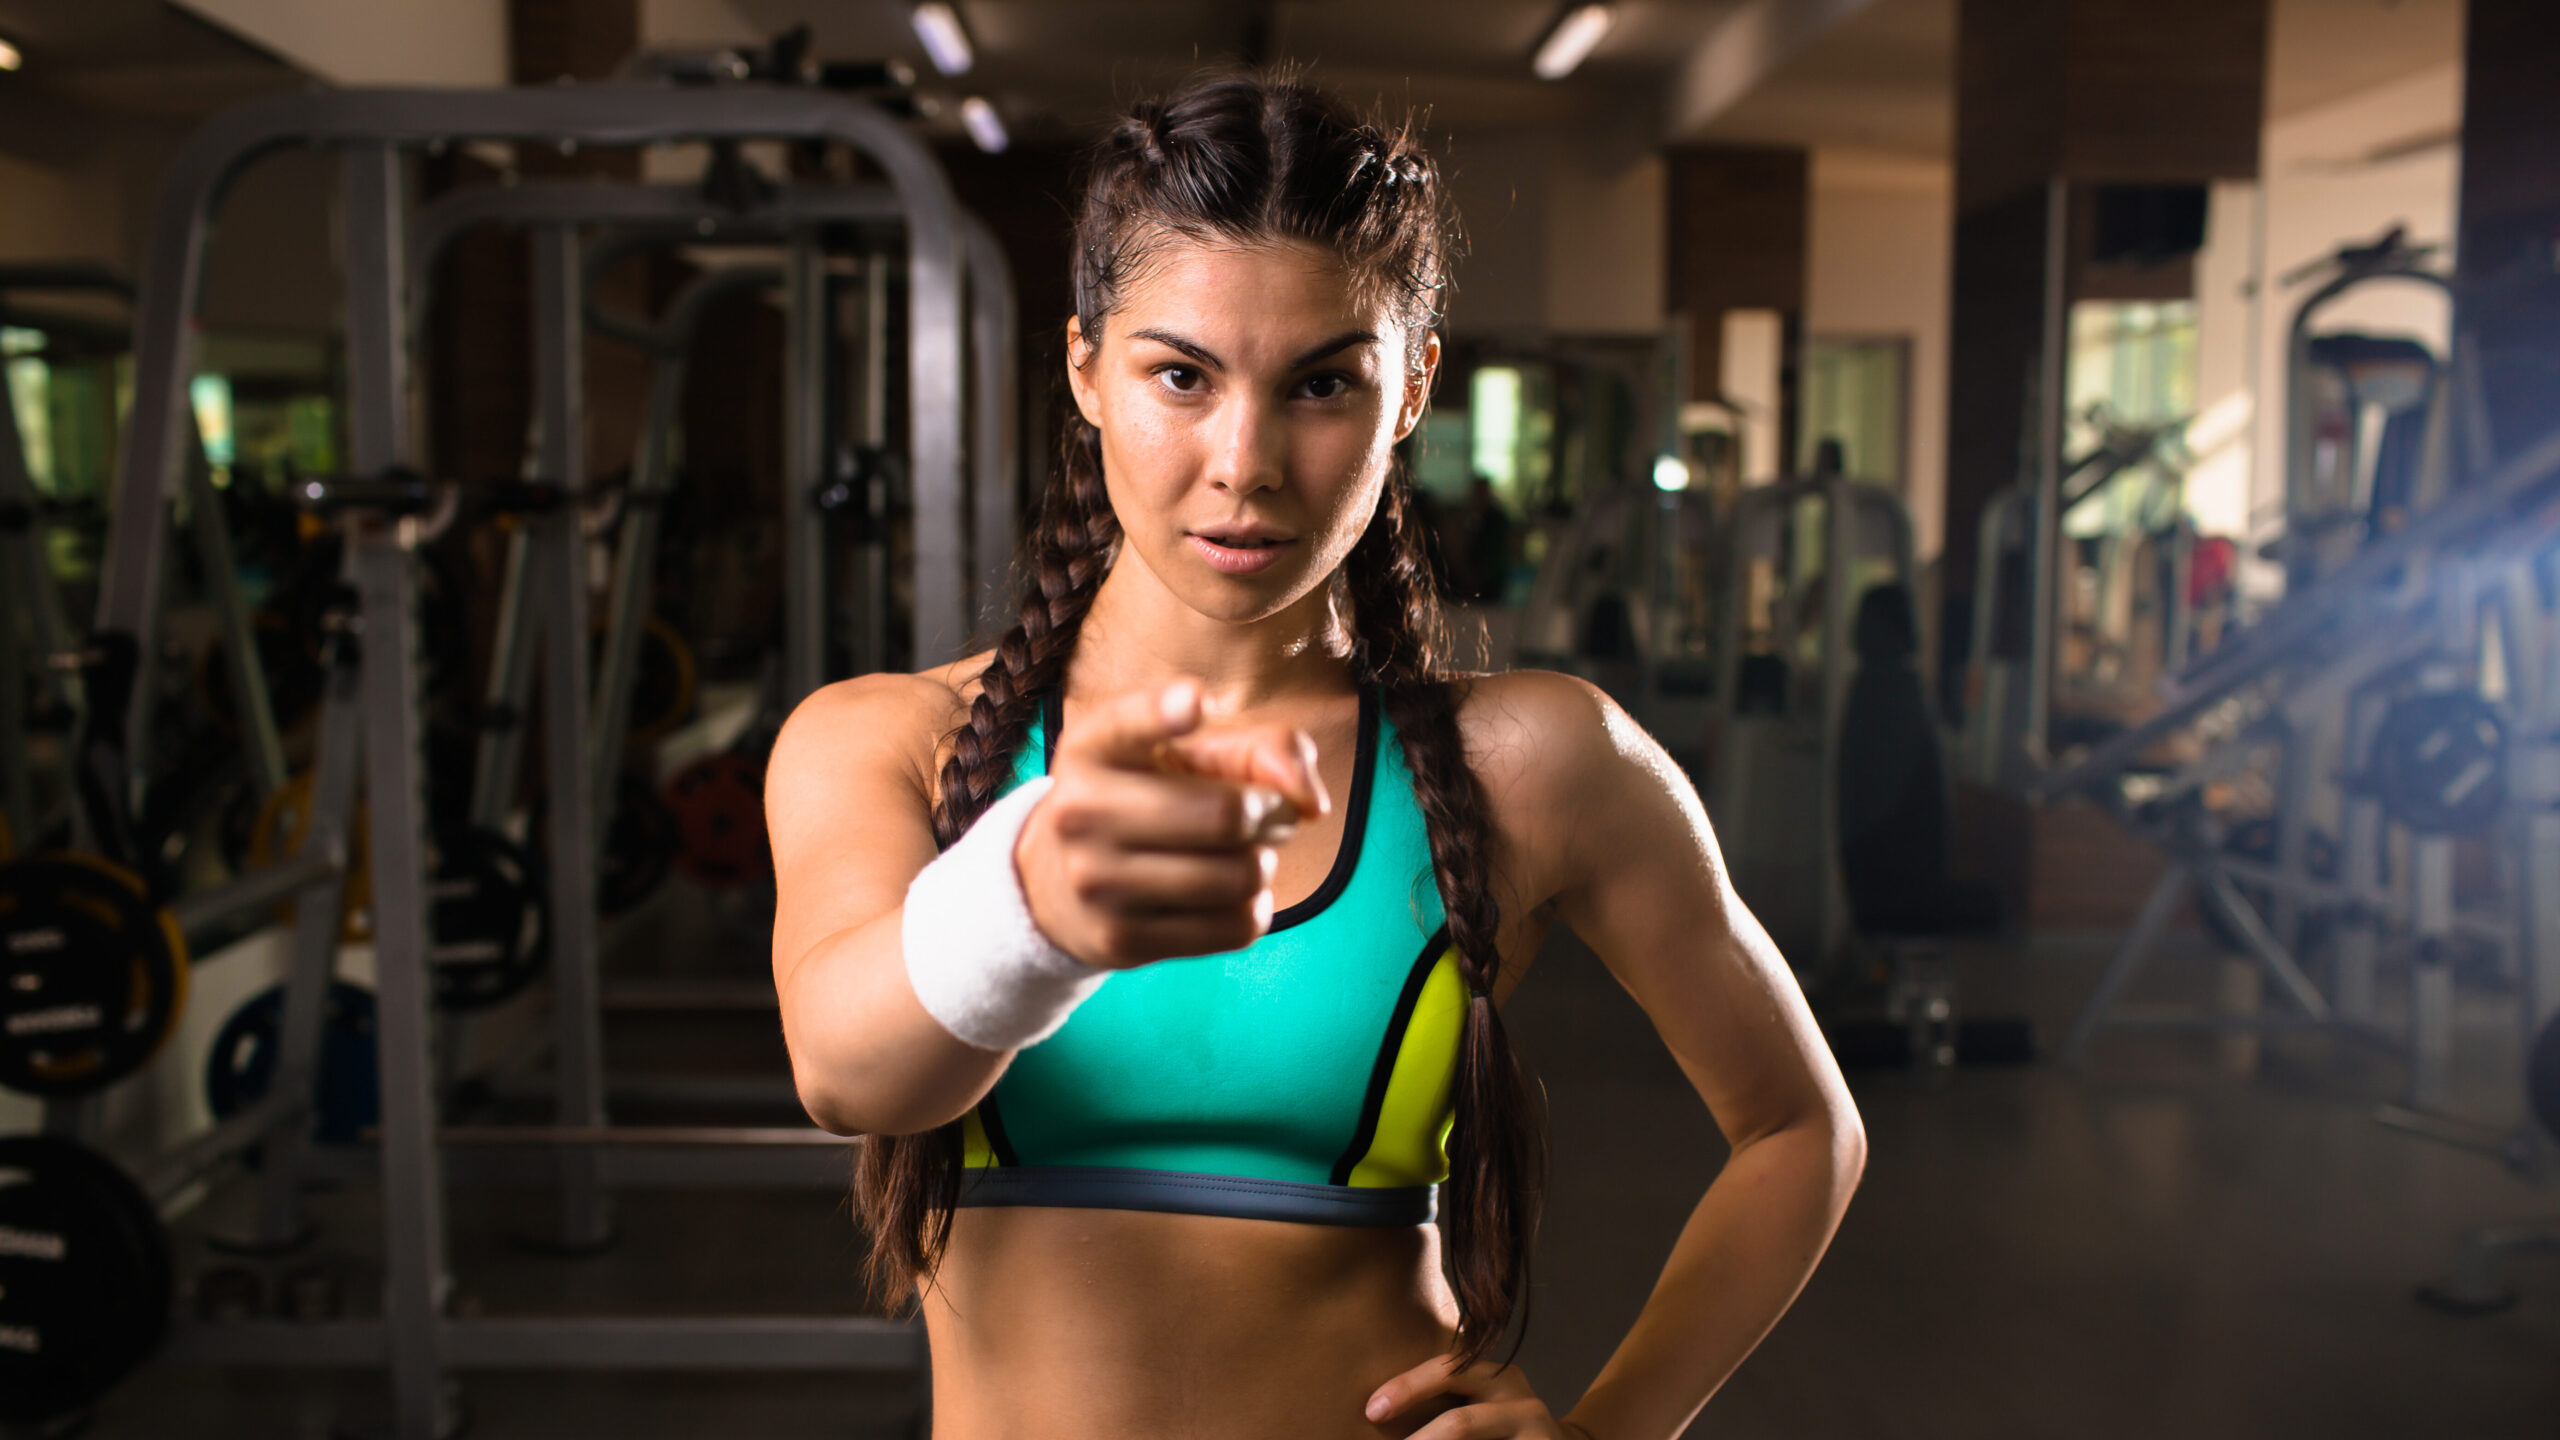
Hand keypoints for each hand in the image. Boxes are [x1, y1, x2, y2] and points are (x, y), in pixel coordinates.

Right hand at [1017, 679, 1329, 968]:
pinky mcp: (1121, 941)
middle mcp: (1081, 811)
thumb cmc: (1146, 799)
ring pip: (1239, 876)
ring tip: (1242, 853)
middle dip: (1272, 813)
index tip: (1198, 701)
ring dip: (1263, 862)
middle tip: (1265, 813)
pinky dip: (1252, 906)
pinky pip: (1236, 926)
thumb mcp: (1184, 754)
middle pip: (1228, 815)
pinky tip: (1227, 894)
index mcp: (1092, 748)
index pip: (1127, 723)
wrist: (1057, 886)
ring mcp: (1096, 882)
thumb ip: (1264, 749)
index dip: (1166, 711)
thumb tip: (1311, 803)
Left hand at [1366, 1353, 1578, 1438]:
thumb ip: (1447, 1401)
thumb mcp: (1481, 1404)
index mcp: (1498, 1378)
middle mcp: (1520, 1400)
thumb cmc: (1501, 1430)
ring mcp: (1537, 1431)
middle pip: (1460, 1422)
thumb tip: (1377, 1411)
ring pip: (1468, 1434)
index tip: (1372, 1410)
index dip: (1406, 1388)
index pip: (1447, 1372)